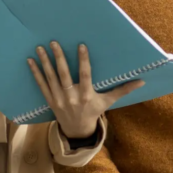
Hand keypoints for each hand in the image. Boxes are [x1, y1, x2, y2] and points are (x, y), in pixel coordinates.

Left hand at [28, 41, 143, 137]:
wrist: (77, 130)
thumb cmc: (94, 112)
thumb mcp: (108, 101)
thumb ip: (123, 90)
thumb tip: (142, 81)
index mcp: (87, 95)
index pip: (85, 75)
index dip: (83, 60)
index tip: (81, 46)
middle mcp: (72, 97)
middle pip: (64, 75)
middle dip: (58, 58)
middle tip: (53, 42)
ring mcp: (59, 99)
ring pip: (51, 78)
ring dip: (45, 62)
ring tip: (39, 48)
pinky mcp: (50, 100)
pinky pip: (41, 85)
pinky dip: (35, 73)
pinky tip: (30, 61)